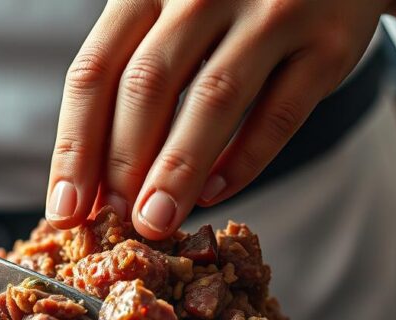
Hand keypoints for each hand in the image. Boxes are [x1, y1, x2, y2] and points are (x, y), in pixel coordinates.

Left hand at [44, 0, 386, 238]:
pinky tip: (214, 195)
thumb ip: (131, 78)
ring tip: (156, 222)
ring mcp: (271, 12)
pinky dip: (245, 161)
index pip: (94, 74)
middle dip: (123, 165)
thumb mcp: (169, 14)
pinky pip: (280, 113)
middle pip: (147, 87)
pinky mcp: (329, 43)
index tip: (65, 208)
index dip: (76, 147)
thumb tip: (93, 183)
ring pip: (213, 100)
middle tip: (114, 222)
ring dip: (178, 170)